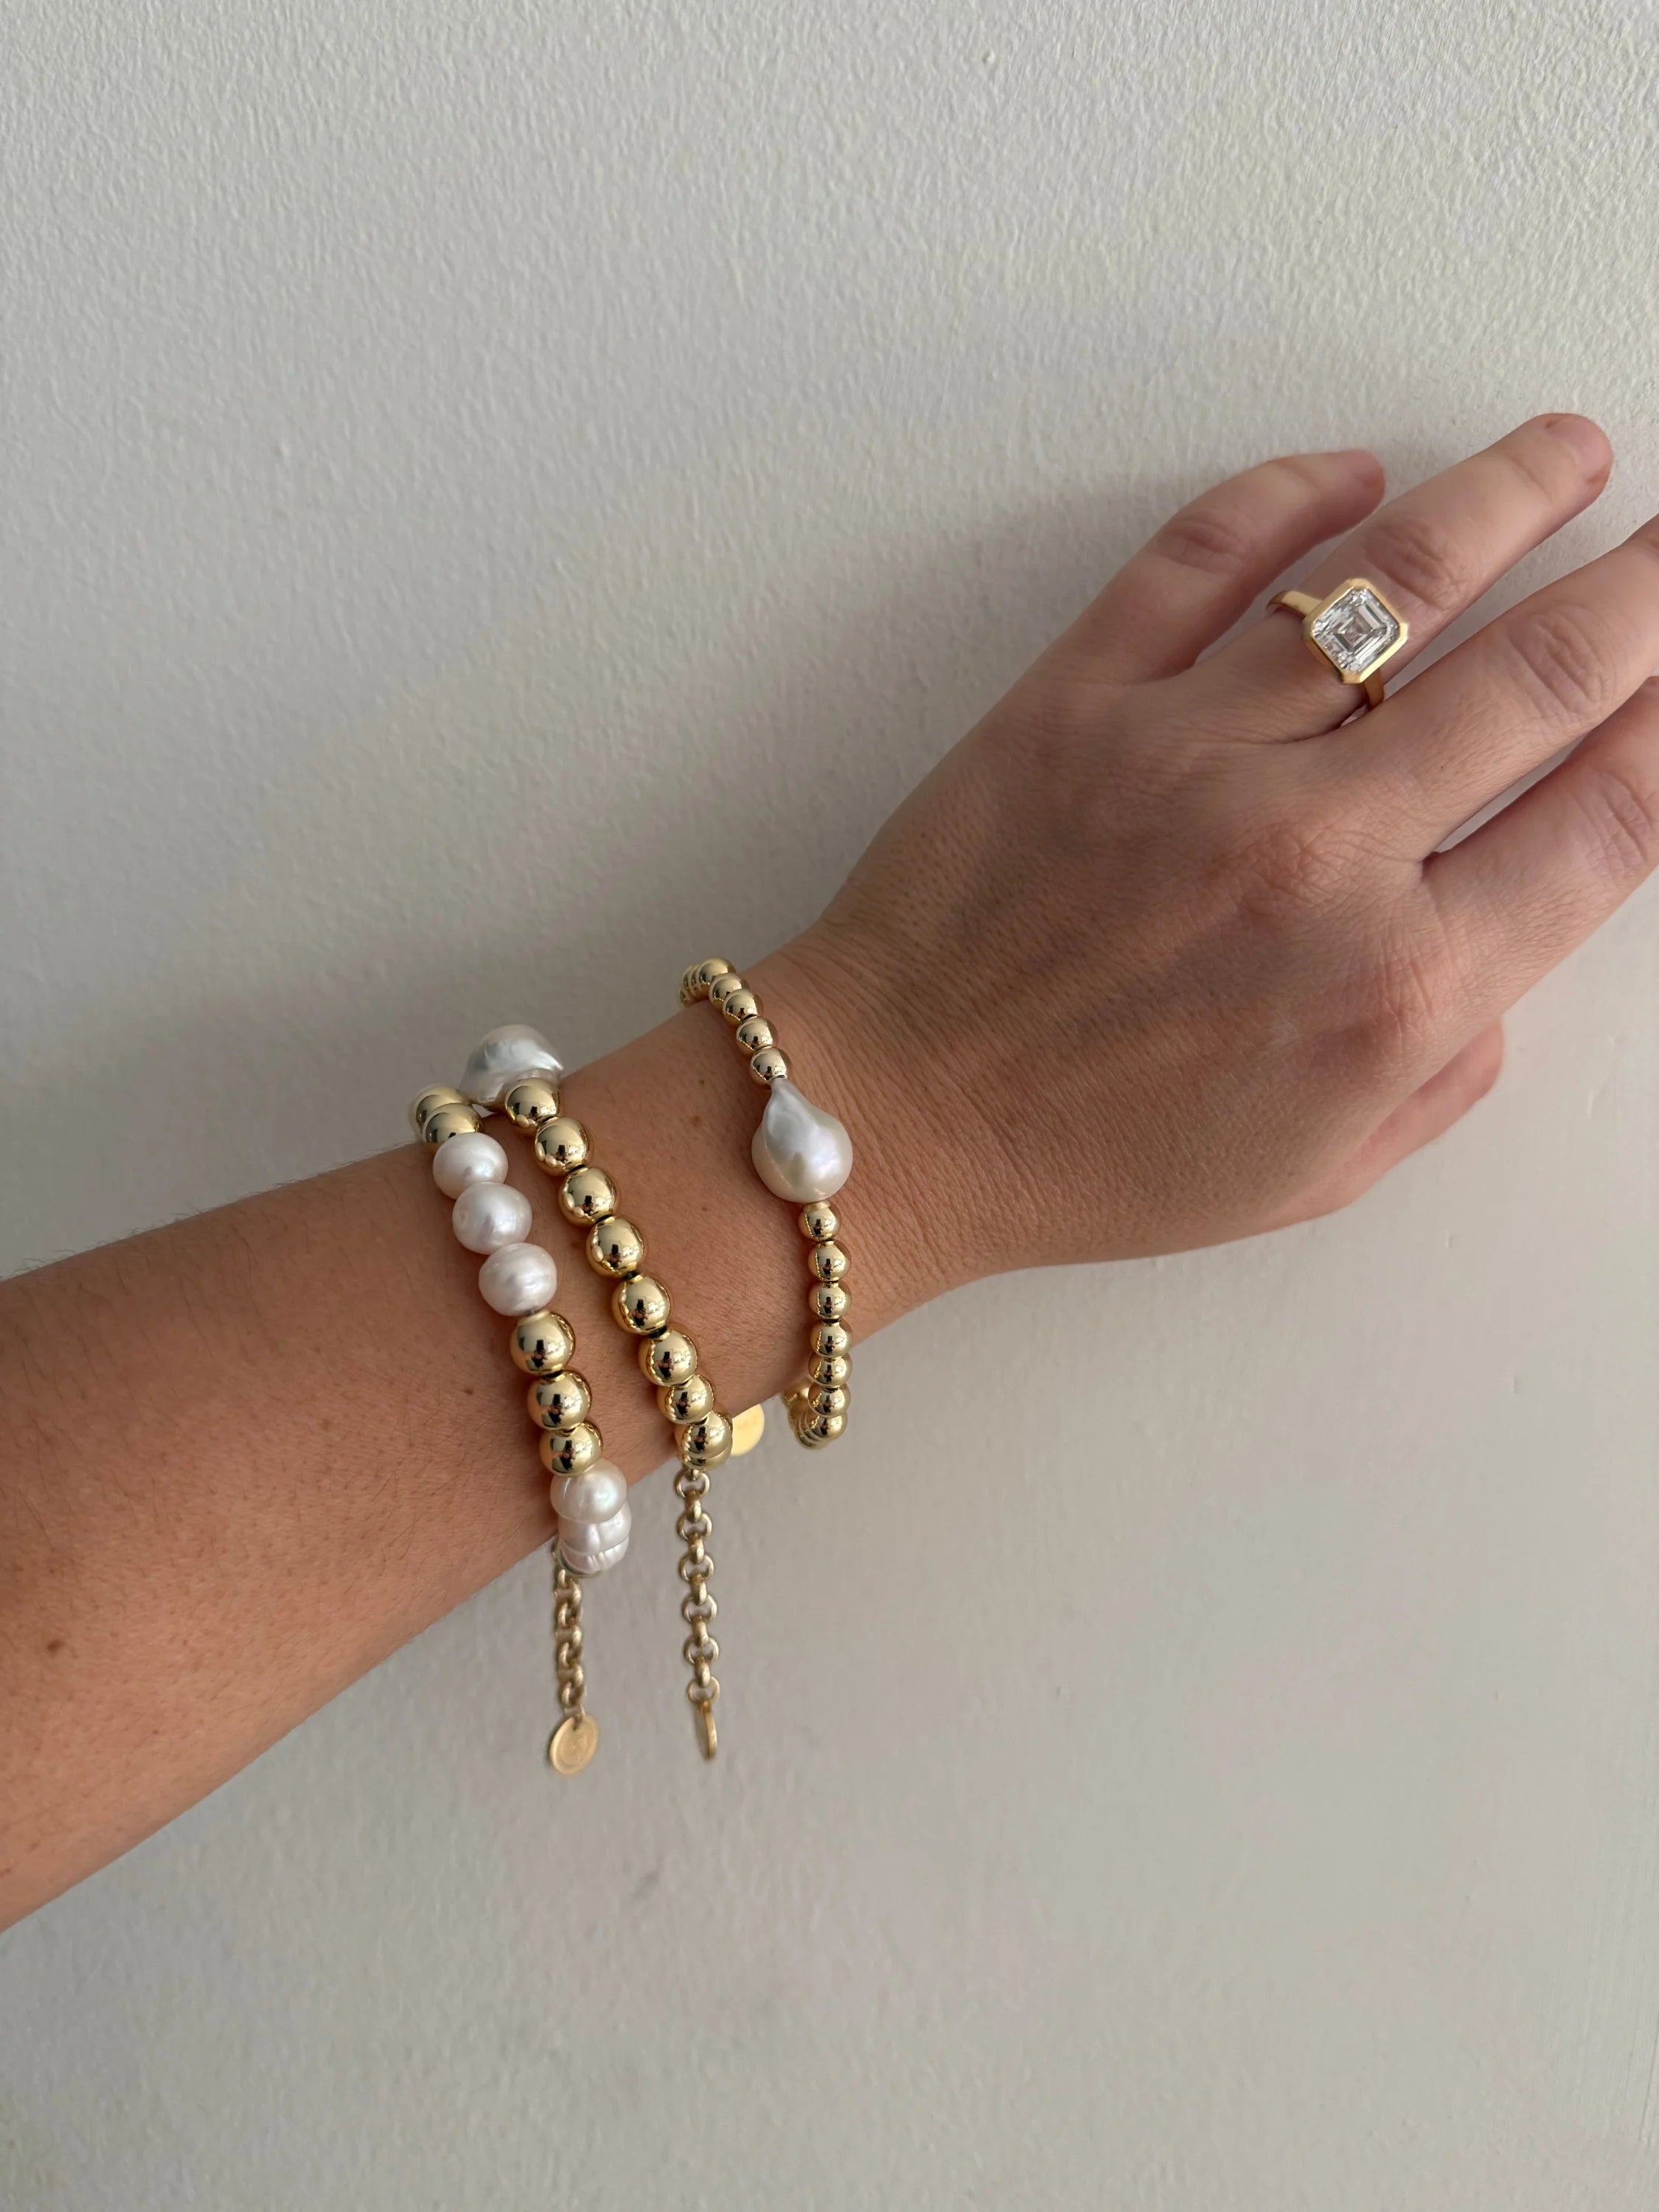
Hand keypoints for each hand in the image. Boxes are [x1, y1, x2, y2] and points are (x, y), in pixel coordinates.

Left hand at [780, 413, 1658, 1286]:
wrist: (895, 1118)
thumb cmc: (1093, 1158)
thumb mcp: (1319, 1167)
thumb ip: (1450, 1056)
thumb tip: (1510, 935)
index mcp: (1397, 989)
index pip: (1608, 812)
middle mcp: (1316, 856)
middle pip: (1541, 672)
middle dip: (1643, 587)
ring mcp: (1193, 760)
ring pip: (1393, 580)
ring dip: (1505, 495)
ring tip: (1566, 451)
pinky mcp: (1080, 700)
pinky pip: (1207, 556)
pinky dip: (1293, 495)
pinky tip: (1355, 475)